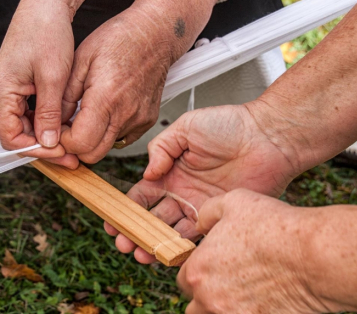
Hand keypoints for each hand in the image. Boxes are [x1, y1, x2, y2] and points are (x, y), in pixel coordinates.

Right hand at [0, 0, 78, 167]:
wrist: (45, 4)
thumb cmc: (47, 32)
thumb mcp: (53, 77)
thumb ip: (48, 113)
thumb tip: (47, 143)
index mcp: (1, 90)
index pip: (9, 136)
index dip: (34, 149)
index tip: (60, 152)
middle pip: (13, 133)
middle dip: (41, 147)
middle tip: (69, 155)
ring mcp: (6, 88)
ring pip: (20, 124)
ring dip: (42, 136)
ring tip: (69, 143)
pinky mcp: (16, 84)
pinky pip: (25, 112)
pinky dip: (42, 122)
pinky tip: (61, 125)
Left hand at [60, 8, 170, 162]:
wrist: (155, 34)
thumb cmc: (119, 39)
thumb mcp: (80, 59)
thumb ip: (64, 95)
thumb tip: (54, 121)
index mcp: (105, 98)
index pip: (79, 143)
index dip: (62, 140)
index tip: (57, 127)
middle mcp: (125, 114)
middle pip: (92, 155)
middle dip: (75, 145)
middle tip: (67, 126)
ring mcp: (139, 120)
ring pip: (107, 148)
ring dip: (92, 139)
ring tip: (86, 115)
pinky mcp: (147, 120)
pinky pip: (122, 139)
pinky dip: (108, 133)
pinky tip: (104, 113)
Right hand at [105, 104, 300, 262]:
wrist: (267, 137)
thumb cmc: (229, 125)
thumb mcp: (185, 128)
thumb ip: (160, 148)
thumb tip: (147, 174)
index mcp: (170, 172)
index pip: (141, 196)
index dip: (125, 209)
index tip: (112, 222)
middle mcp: (181, 193)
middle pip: (152, 219)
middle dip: (135, 232)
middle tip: (123, 244)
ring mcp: (199, 207)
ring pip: (171, 232)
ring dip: (154, 244)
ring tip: (140, 254)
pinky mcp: (219, 218)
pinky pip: (198, 238)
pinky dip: (182, 248)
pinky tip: (168, 254)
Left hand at [177, 189, 325, 313]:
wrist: (314, 256)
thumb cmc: (273, 225)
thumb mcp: (232, 202)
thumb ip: (206, 213)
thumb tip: (199, 224)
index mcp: (197, 271)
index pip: (184, 279)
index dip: (198, 270)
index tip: (214, 265)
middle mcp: (209, 299)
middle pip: (195, 305)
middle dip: (206, 294)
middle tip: (227, 281)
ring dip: (222, 307)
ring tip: (242, 293)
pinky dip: (247, 312)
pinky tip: (262, 301)